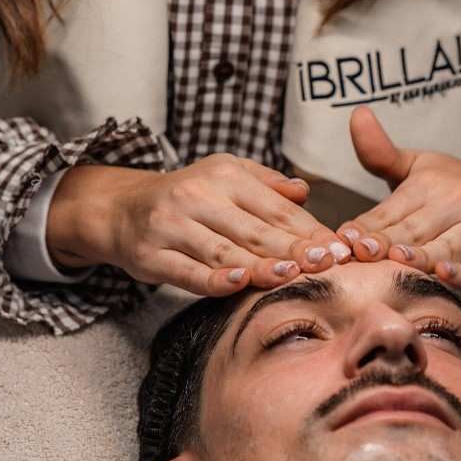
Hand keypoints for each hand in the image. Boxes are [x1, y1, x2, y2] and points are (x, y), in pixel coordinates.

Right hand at [47, 153, 350, 296]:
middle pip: (256, 230)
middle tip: (328, 265)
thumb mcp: (225, 175)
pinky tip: (238, 285)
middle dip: (295, 249)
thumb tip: (306, 191)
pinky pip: (188, 271)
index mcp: (224, 176)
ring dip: (261, 266)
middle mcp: (198, 197)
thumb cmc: (185, 196)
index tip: (339, 249)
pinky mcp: (152, 254)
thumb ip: (266, 184)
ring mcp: (173, 226)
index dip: (310, 230)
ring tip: (292, 275)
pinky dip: (213, 280)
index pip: (276, 207)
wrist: (122, 209)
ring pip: (225, 251)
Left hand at [337, 107, 460, 290]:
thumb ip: (381, 154)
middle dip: (387, 242)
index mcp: (431, 183)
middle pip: (416, 228)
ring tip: (397, 261)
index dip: (367, 226)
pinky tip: (446, 274)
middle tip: (359, 253)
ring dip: (422, 255)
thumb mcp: (422, 166)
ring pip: (449, 246)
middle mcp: (460, 201)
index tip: (343, 237)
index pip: (391, 210)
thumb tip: (356, 114)